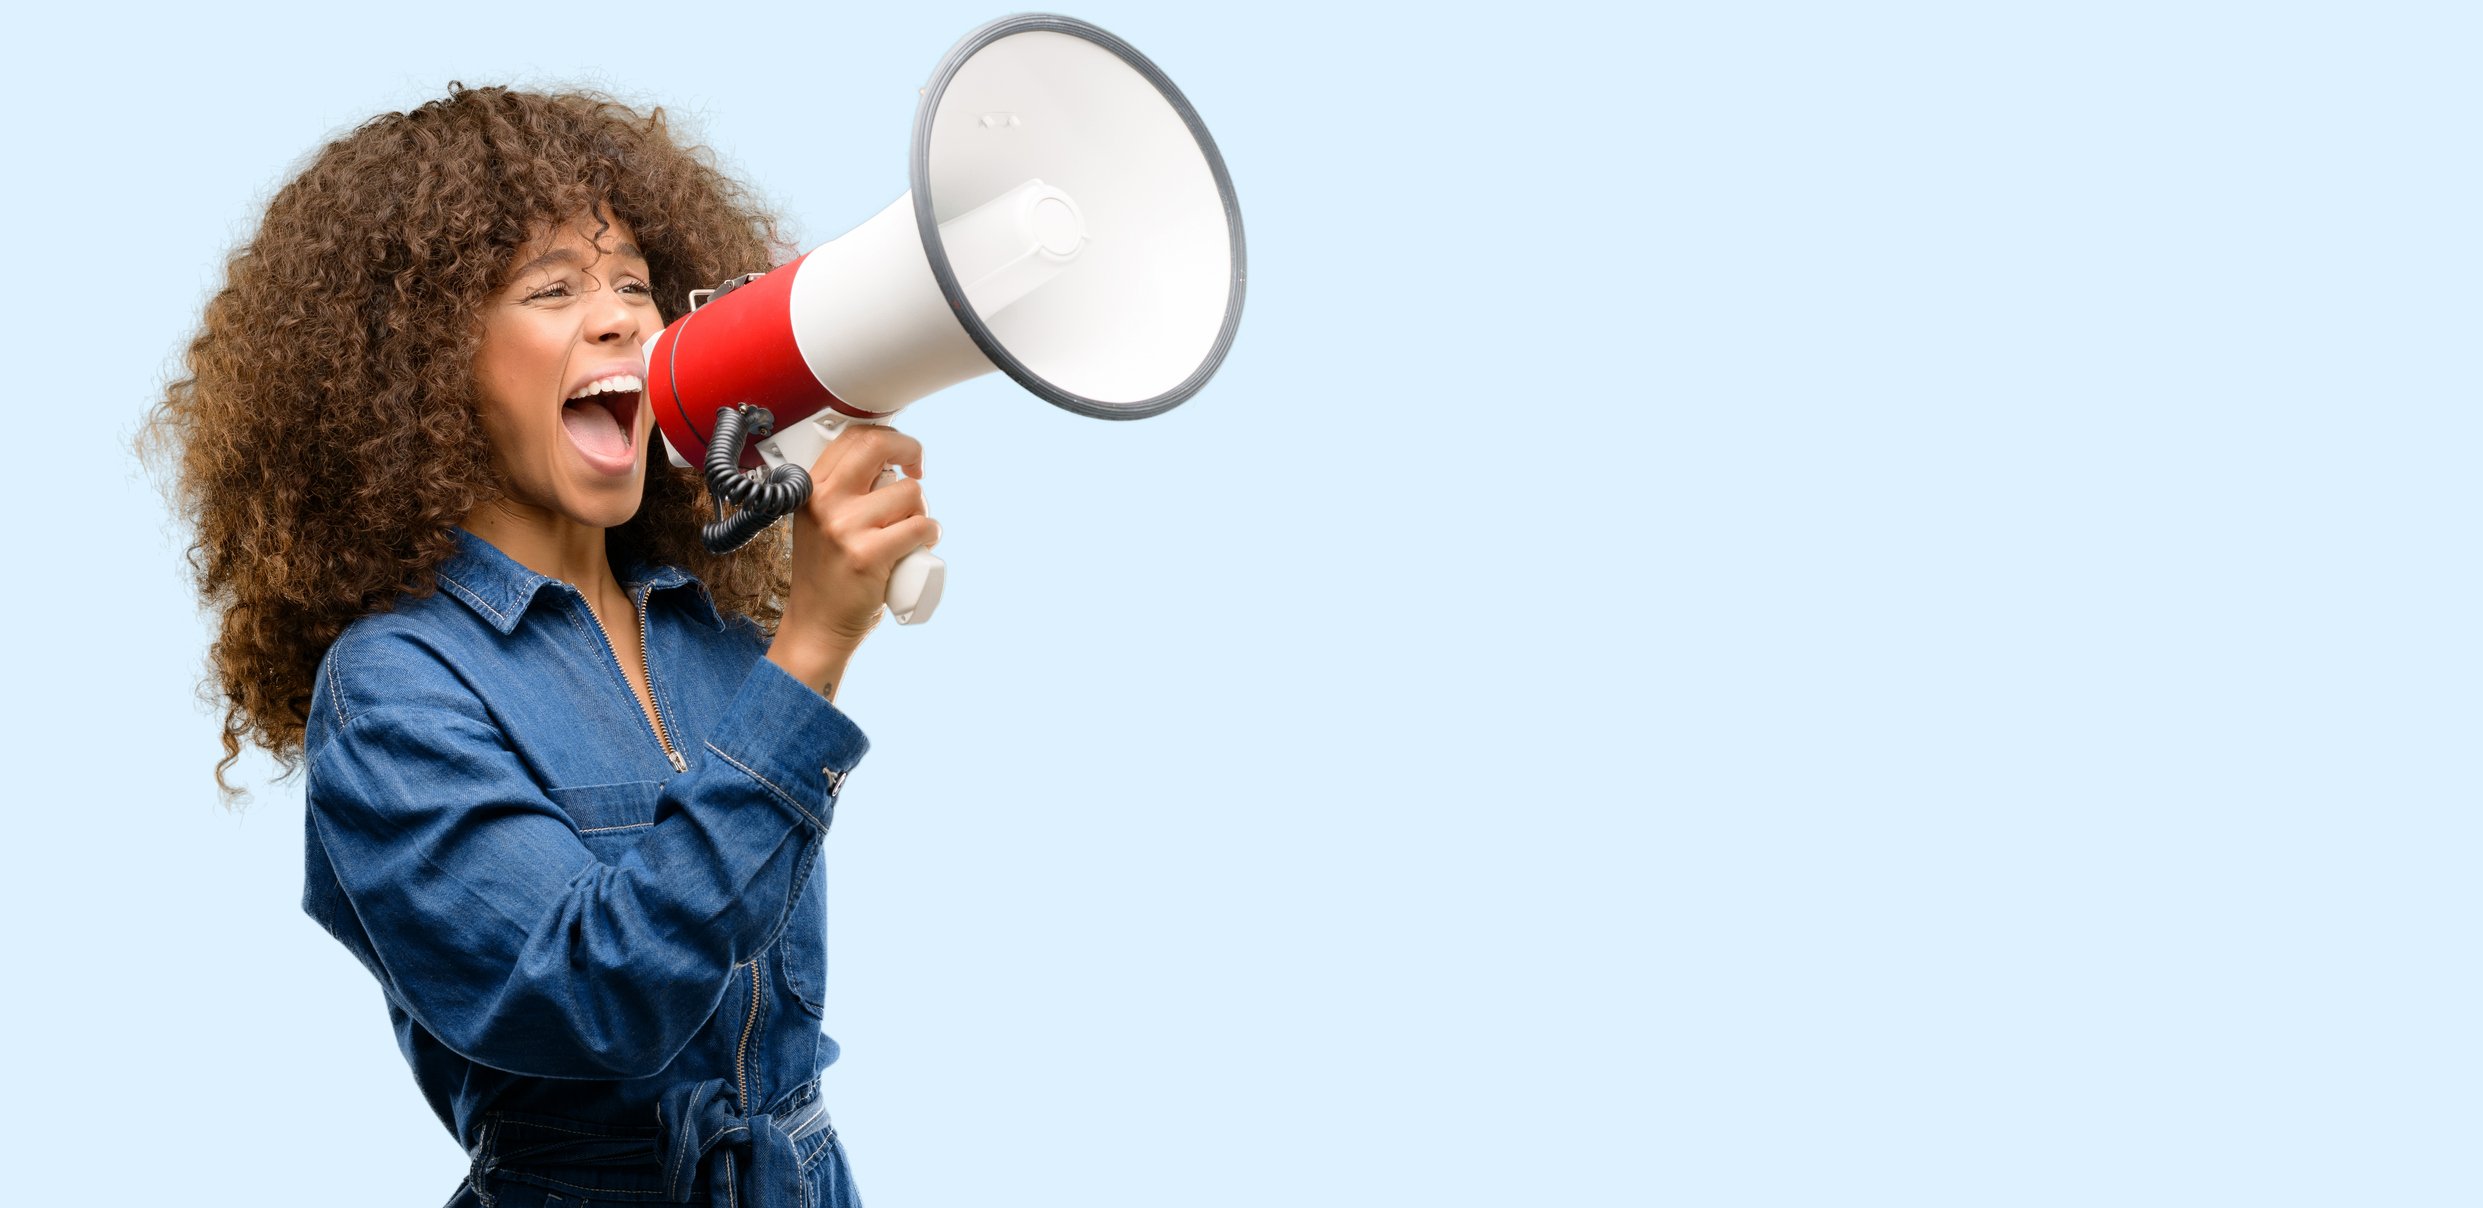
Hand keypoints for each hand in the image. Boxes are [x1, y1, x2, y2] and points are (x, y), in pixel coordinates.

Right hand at [766, 423, 938, 695]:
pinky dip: (930, 534)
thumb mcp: (820, 519)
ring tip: (908, 531)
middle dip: (909, 450)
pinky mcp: (868, 554)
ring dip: (921, 510)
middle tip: (917, 470)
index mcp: (811, 488)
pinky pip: (920, 526)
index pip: (854, 437)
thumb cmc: (827, 572)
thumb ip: (841, 489)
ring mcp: (844, 527)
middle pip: (877, 446)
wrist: (817, 622)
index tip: (901, 456)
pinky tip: (920, 545)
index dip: (888, 438)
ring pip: (910, 492)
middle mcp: (823, 501)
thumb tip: (888, 460)